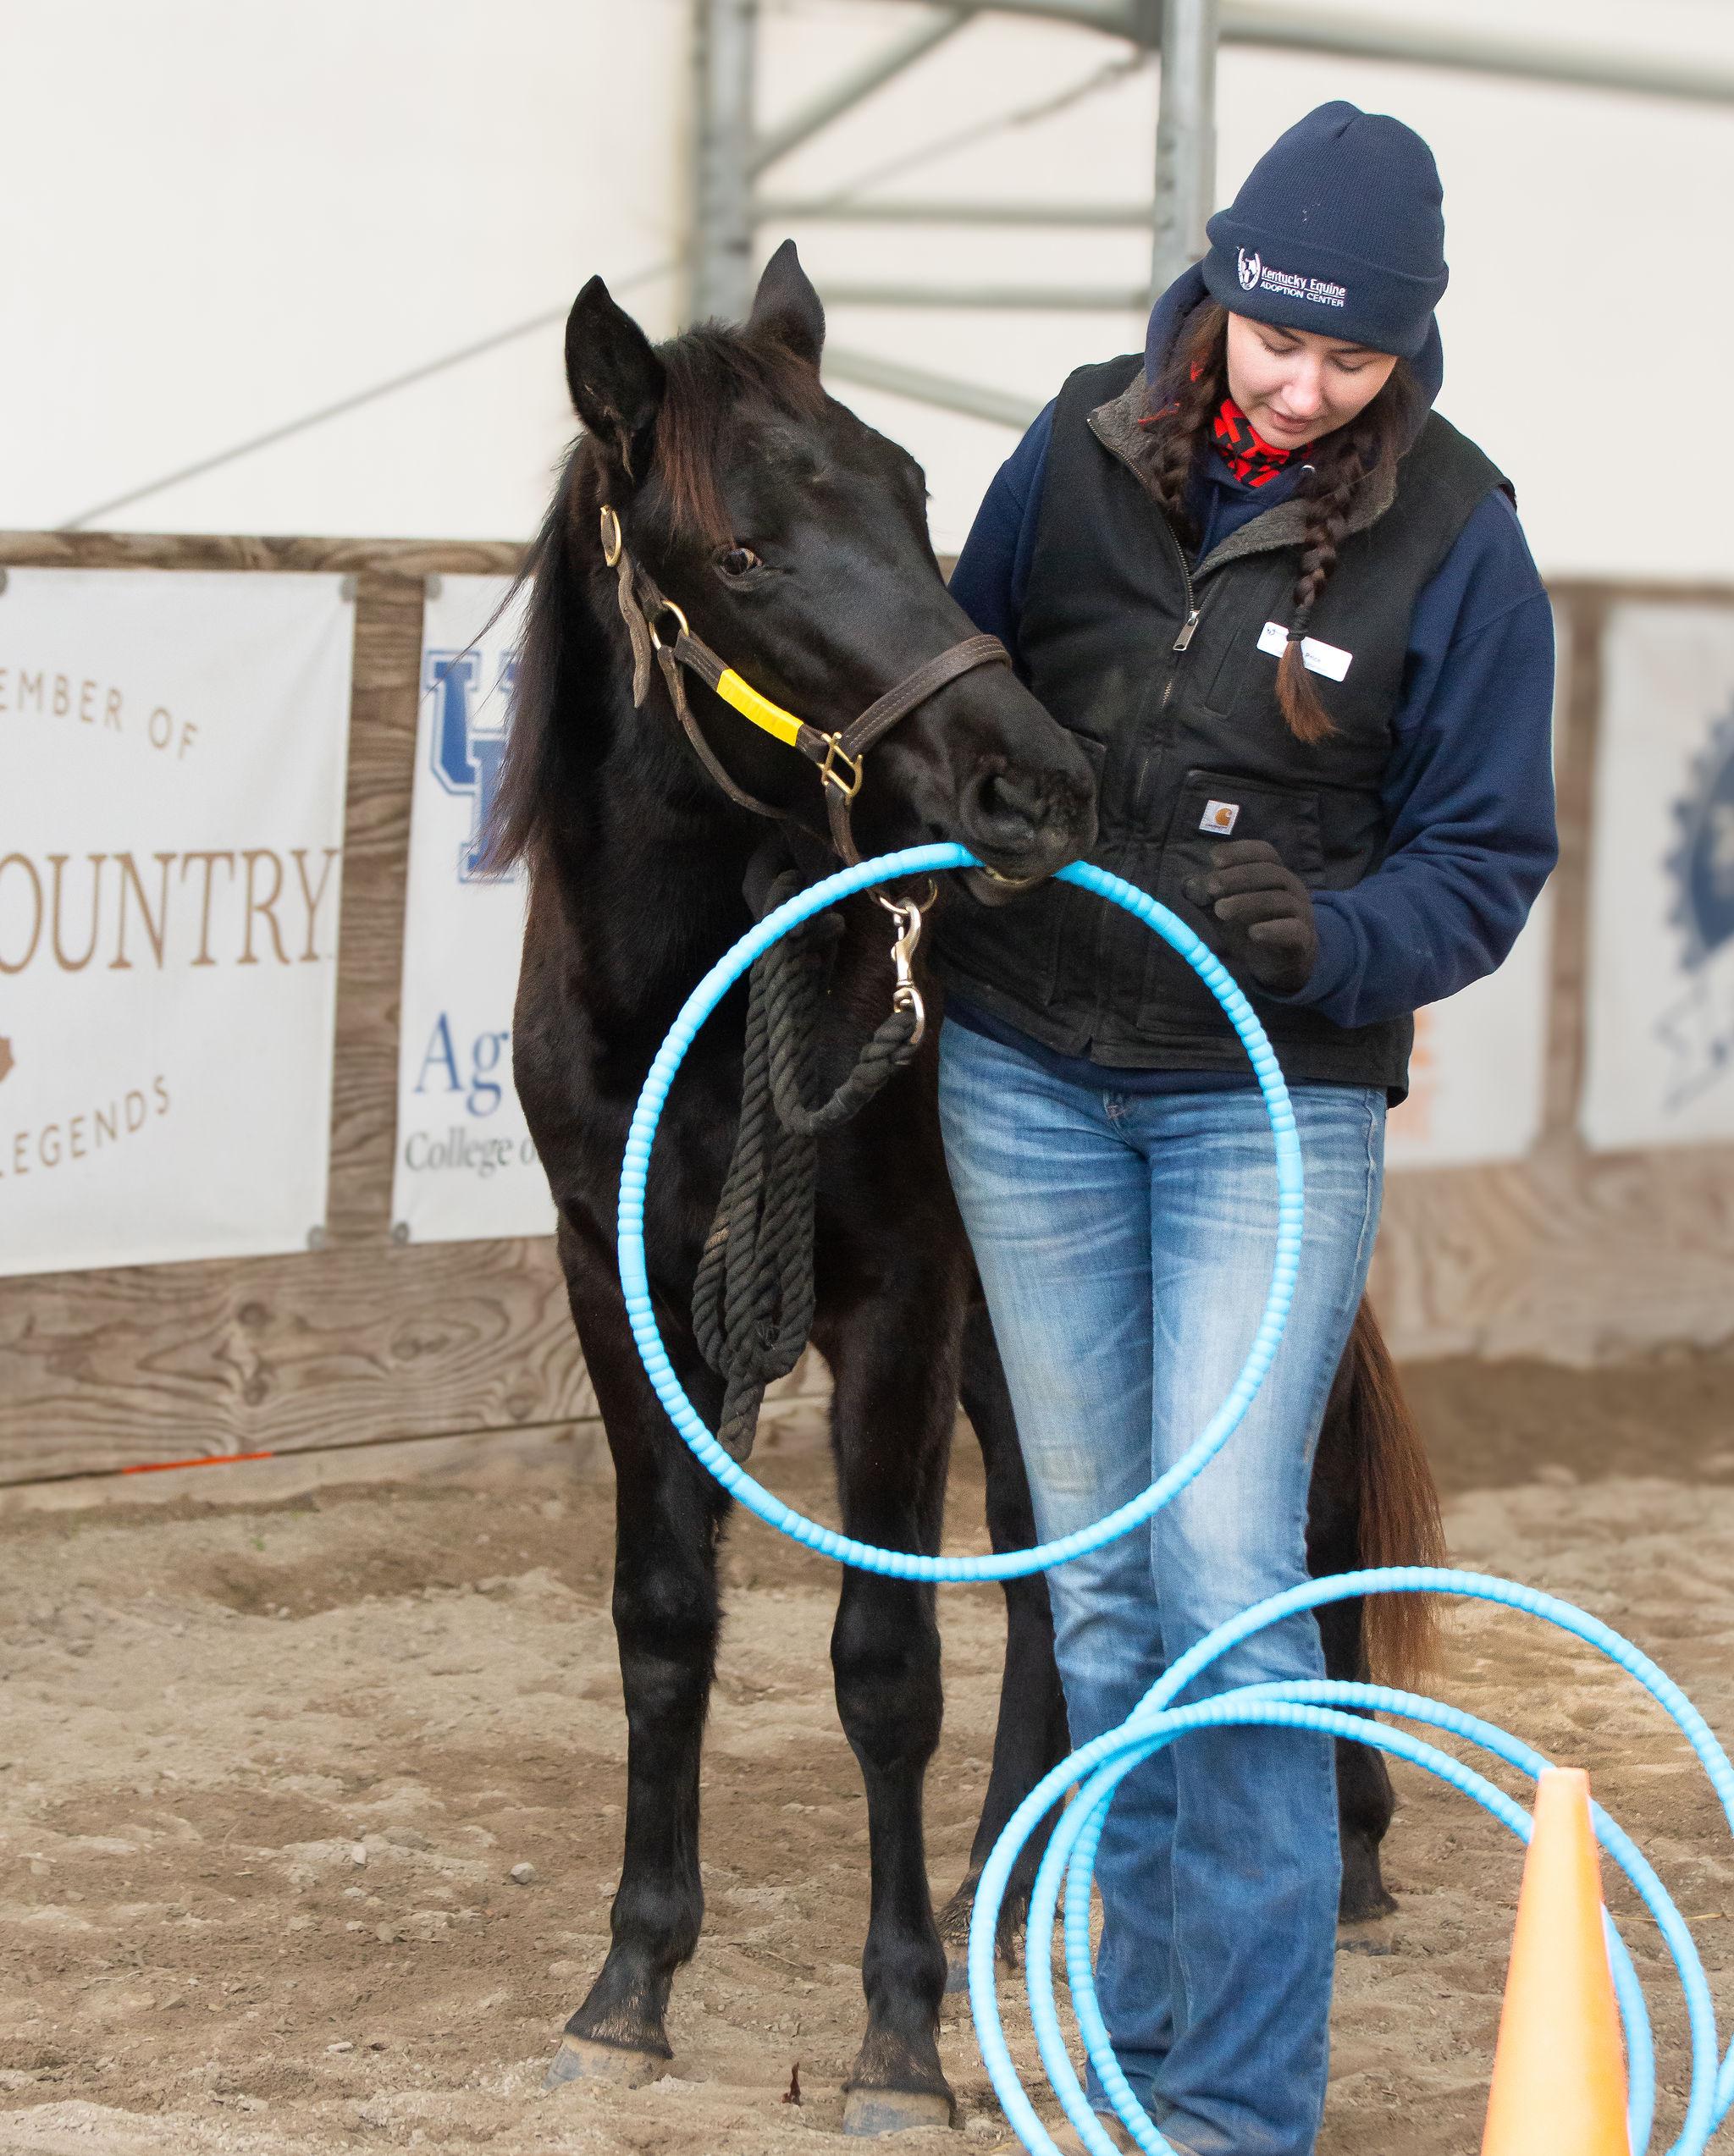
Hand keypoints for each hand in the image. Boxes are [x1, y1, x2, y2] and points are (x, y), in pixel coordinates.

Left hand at [1182, 839, 1317, 995]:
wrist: (1283, 964)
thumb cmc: (1255, 927)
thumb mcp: (1227, 910)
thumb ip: (1208, 897)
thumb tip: (1188, 884)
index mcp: (1274, 874)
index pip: (1263, 852)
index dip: (1240, 851)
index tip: (1214, 858)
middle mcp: (1291, 888)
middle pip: (1270, 872)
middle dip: (1238, 876)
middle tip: (1211, 886)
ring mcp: (1301, 912)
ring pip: (1279, 900)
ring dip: (1247, 902)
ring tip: (1221, 910)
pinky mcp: (1303, 939)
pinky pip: (1292, 930)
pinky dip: (1272, 930)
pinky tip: (1253, 933)